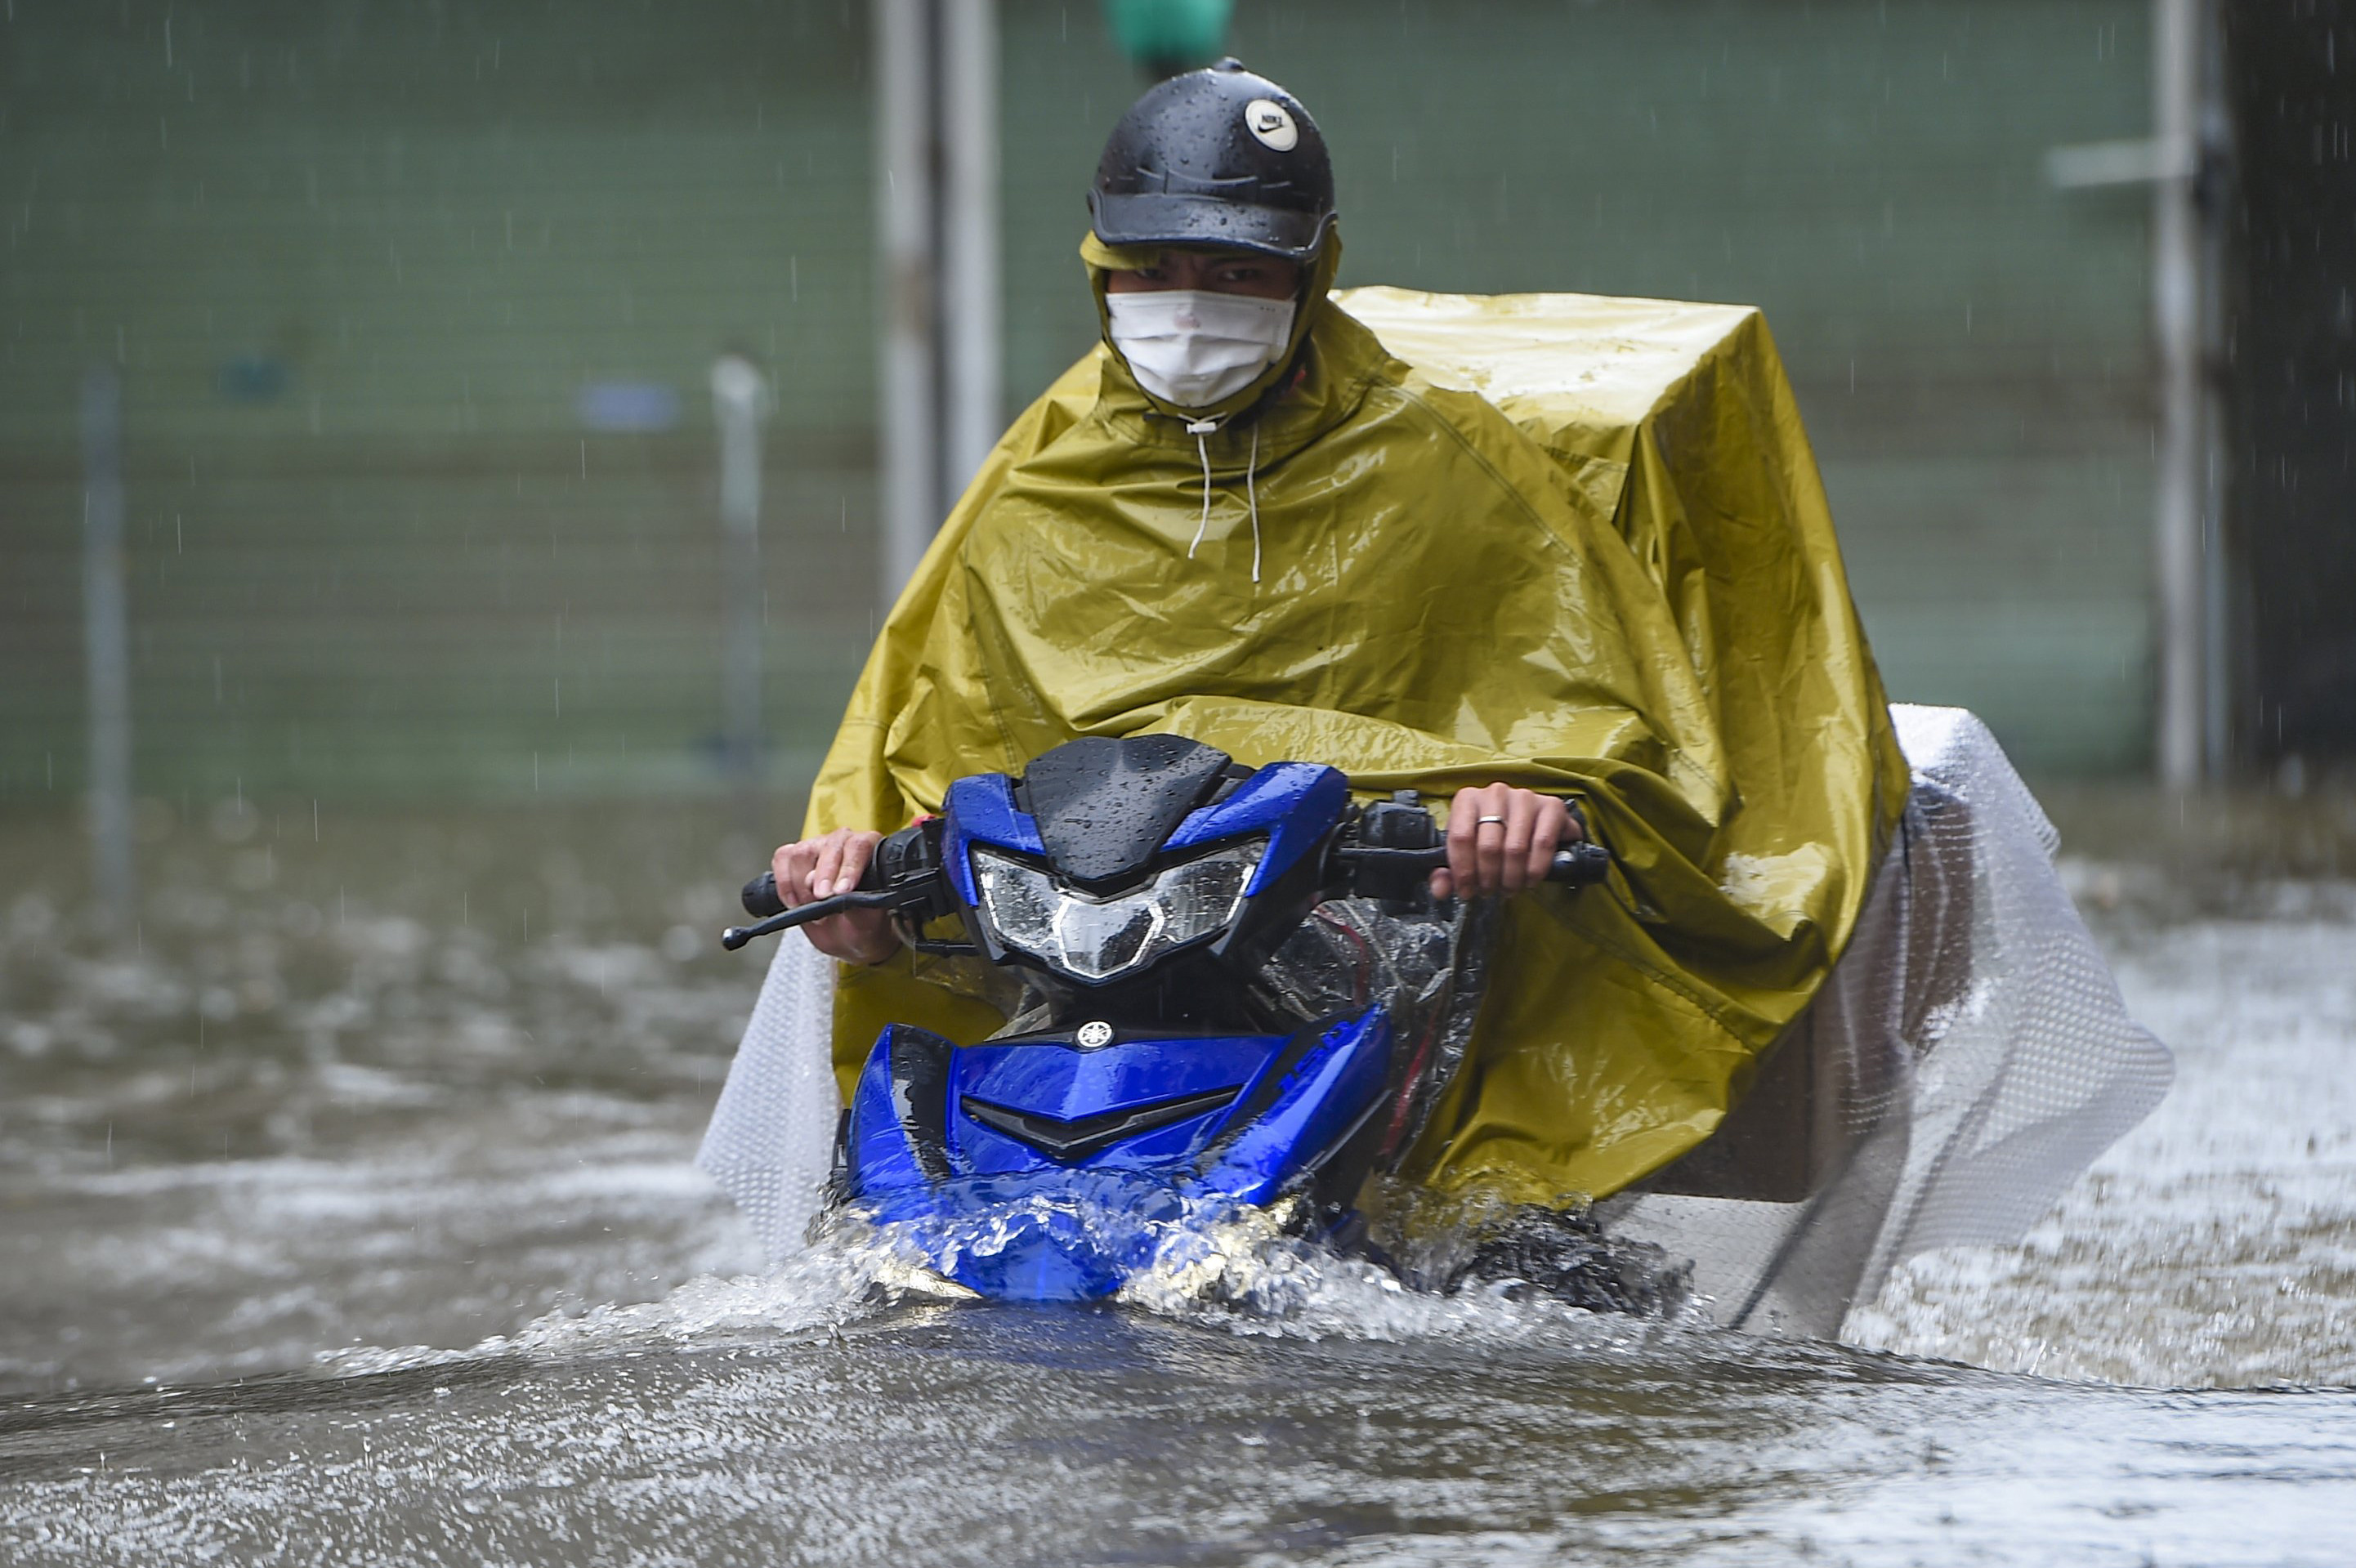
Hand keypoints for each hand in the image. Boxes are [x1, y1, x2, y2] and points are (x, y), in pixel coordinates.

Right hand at [772, 829, 903, 964]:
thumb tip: (840, 894)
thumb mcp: (866, 920)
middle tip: (821, 899)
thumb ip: (858, 905)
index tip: (842, 891)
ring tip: (812, 908)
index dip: (849, 868)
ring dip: (802, 885)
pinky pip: (782, 859)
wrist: (845, 935)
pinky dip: (785, 884)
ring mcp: (815, 847)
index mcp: (869, 850)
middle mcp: (842, 843)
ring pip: (801, 853)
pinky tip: (795, 903)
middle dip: (824, 876)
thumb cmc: (860, 922)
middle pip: (828, 847)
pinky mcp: (792, 858)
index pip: (859, 847)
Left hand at [1432, 784, 1580, 900]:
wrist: (1533, 821)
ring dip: (1511, 877)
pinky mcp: (1551, 806)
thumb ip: (1449, 872)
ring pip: (1515, 848)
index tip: (1467, 891)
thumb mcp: (1467, 851)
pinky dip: (1535, 869)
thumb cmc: (1494, 835)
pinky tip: (1530, 880)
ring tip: (1509, 889)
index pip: (1460, 837)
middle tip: (1490, 892)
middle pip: (1488, 846)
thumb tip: (1440, 890)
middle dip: (1488, 878)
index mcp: (1467, 799)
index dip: (1463, 871)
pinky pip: (1542, 844)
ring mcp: (1524, 797)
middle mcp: (1495, 793)